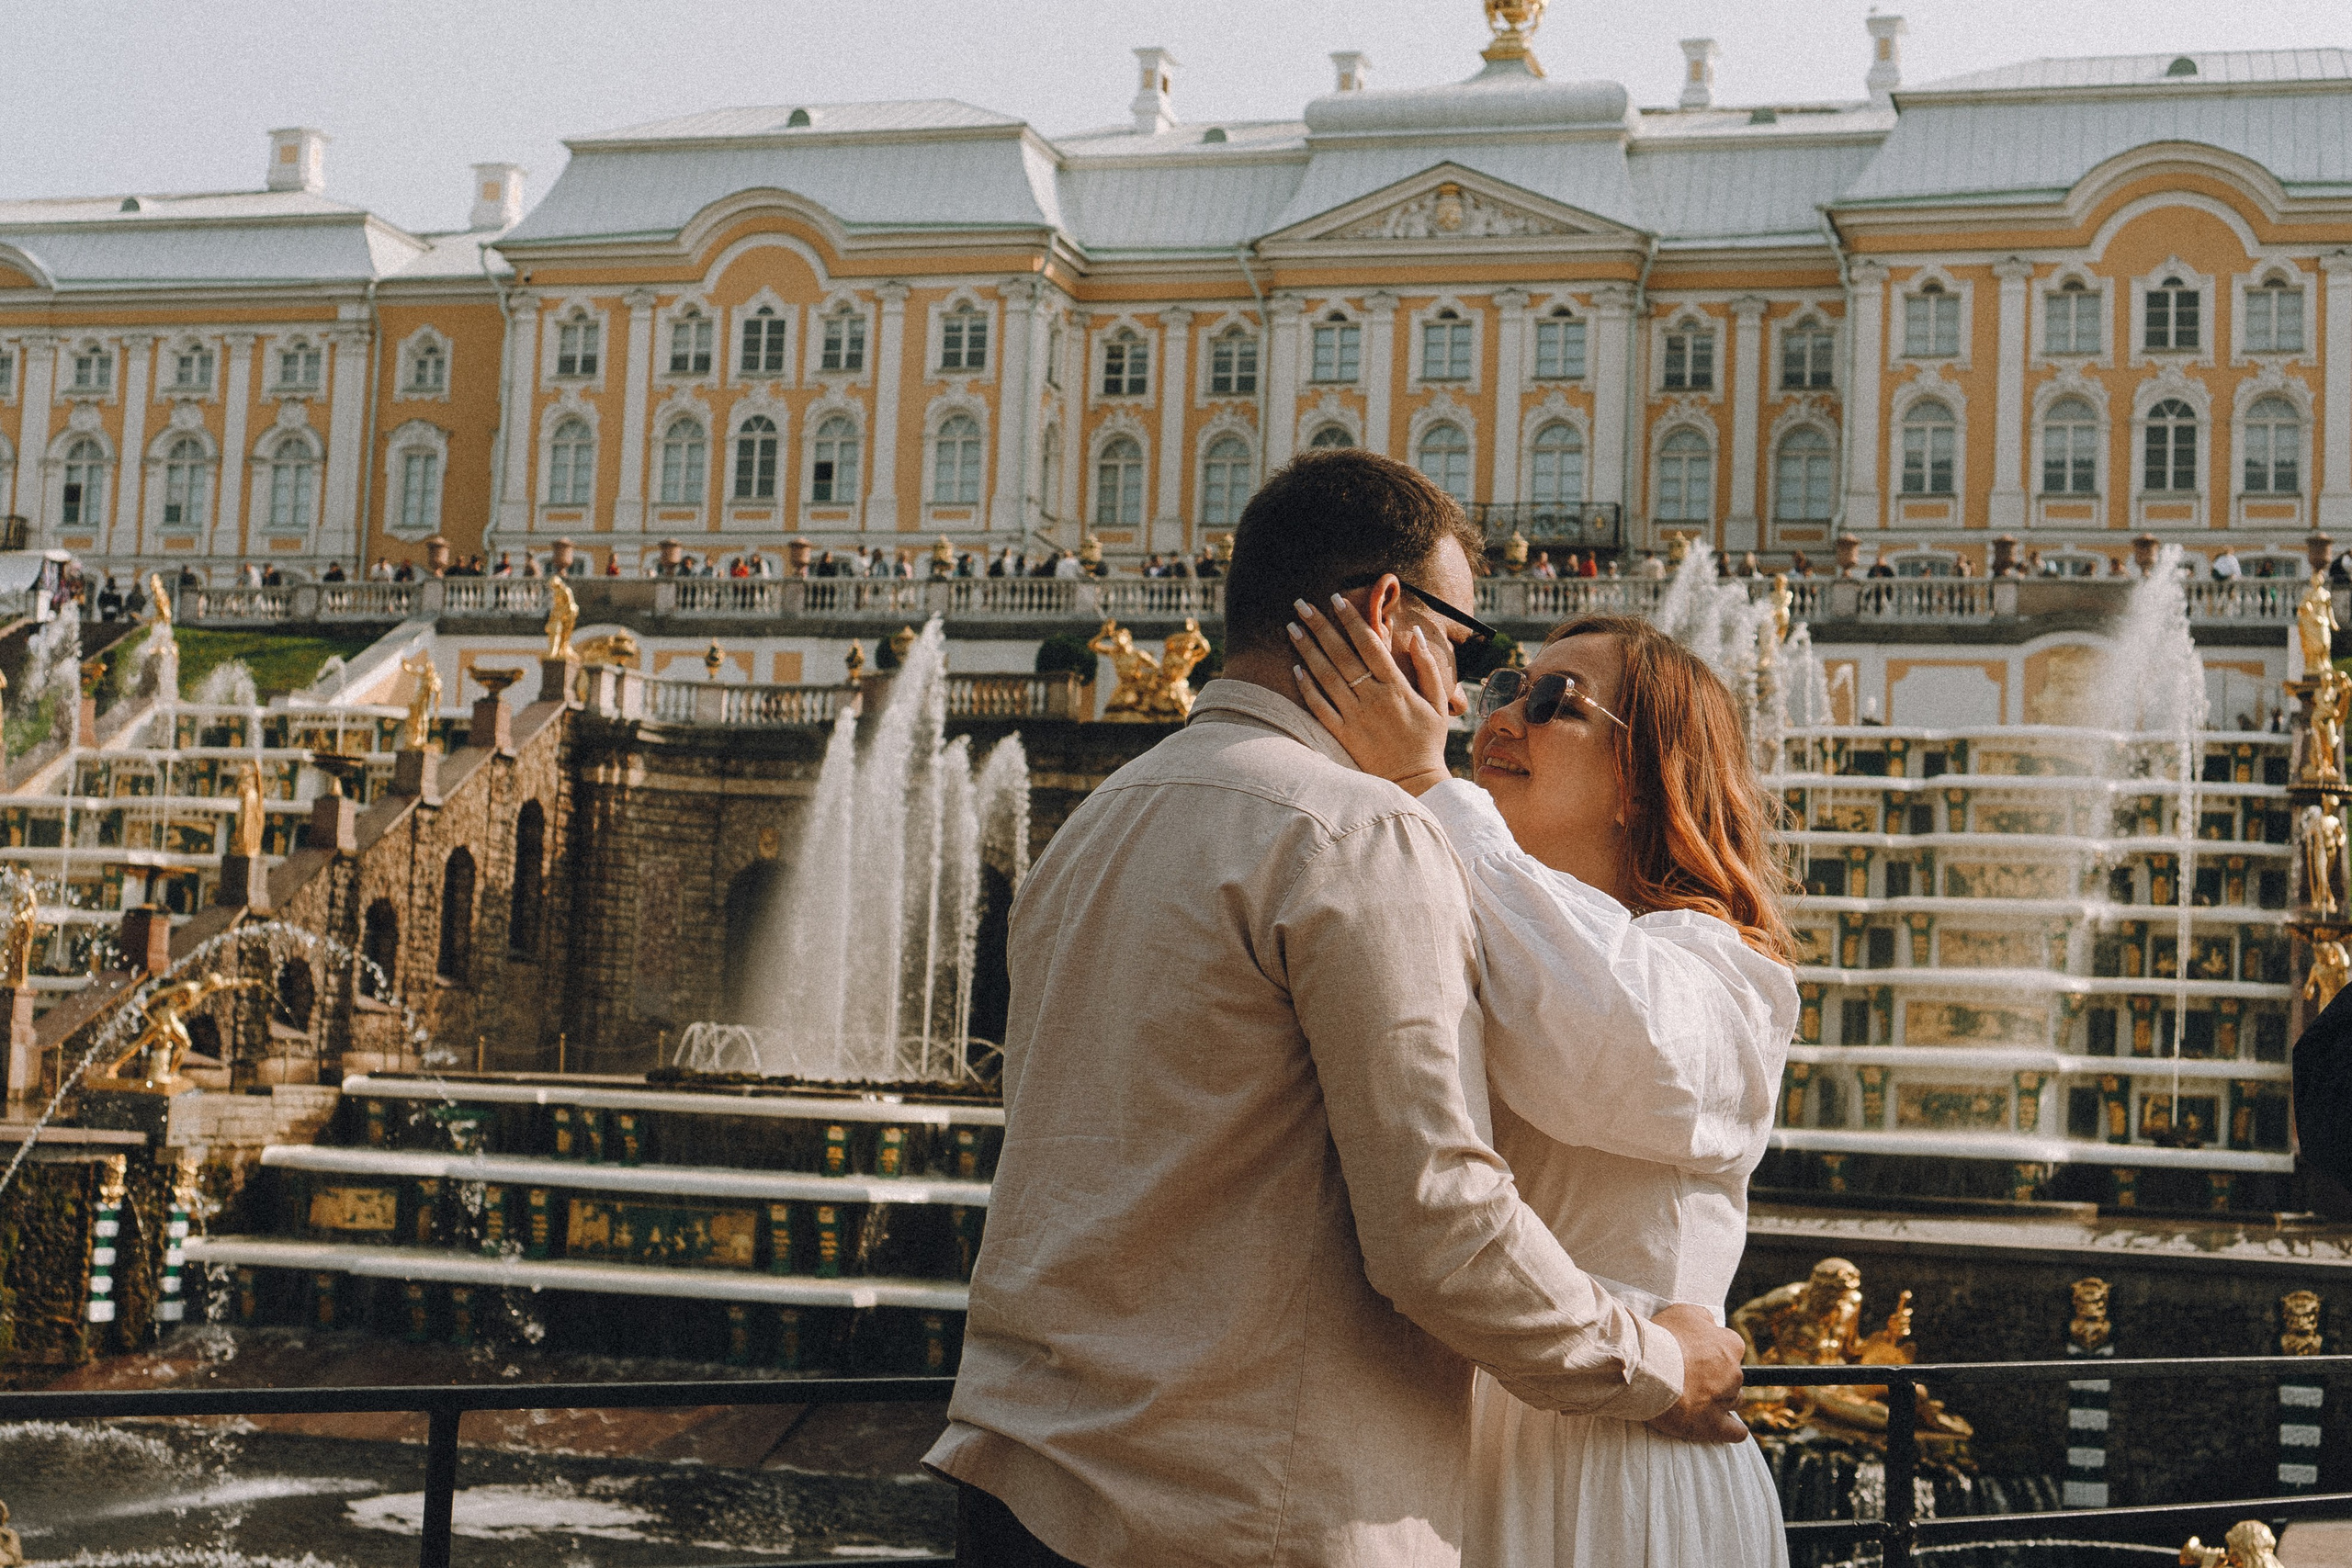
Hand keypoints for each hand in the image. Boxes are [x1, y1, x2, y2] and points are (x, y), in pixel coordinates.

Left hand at [1289, 594, 1453, 796]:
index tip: (1336, 599)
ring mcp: (1355, 717)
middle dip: (1320, 626)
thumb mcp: (1438, 702)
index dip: (1351, 620)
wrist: (1415, 783)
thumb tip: (1415, 634)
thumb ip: (1427, 667)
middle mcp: (1373, 698)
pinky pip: (1320, 708)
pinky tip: (1295, 669)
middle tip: (1301, 604)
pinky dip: (1307, 688)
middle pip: (1341, 655)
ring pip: (1326, 677)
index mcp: (1396, 687)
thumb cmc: (1428, 740)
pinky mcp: (1343, 735)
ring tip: (1292, 628)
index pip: (1369, 645)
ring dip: (1307, 650)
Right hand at [1644, 1304, 1750, 1444]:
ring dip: (1719, 1400)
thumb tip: (1711, 1325)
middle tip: (1689, 1376)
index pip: (1731, 1347)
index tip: (1695, 1354)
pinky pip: (1734, 1431)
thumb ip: (1703, 1318)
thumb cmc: (1663, 1337)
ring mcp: (1725, 1400)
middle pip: (1732, 1376)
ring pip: (1733, 1401)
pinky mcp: (1713, 1424)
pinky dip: (1731, 1430)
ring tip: (1694, 1399)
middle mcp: (1734, 1372)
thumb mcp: (1683, 1312)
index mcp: (1730, 1345)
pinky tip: (1724, 1427)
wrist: (1646, 1368)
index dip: (1713, 1350)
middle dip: (1716, 1377)